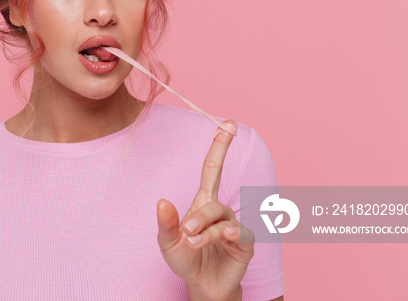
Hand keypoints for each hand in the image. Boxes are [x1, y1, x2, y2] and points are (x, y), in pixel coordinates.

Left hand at [156, 120, 254, 300]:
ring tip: (192, 242)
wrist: (202, 286)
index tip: (229, 122)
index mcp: (203, 203)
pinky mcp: (245, 242)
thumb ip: (165, 223)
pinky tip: (215, 241)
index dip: (220, 145)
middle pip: (214, 197)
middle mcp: (220, 210)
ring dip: (206, 230)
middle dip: (199, 215)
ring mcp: (234, 225)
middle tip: (187, 231)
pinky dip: (223, 236)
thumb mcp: (167, 242)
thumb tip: (162, 201)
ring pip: (223, 216)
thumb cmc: (185, 259)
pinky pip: (237, 232)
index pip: (213, 168)